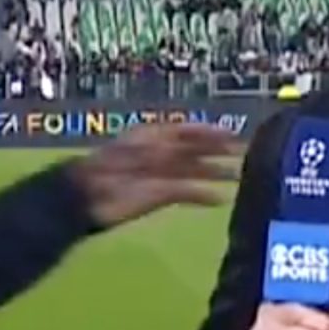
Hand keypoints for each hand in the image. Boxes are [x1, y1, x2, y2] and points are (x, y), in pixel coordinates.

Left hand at [67, 122, 237, 226]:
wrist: (83, 198)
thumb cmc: (110, 170)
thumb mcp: (140, 152)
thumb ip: (171, 151)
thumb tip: (191, 151)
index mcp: (153, 136)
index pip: (187, 130)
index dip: (210, 131)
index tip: (232, 134)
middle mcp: (160, 153)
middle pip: (195, 150)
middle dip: (219, 151)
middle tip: (245, 153)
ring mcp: (160, 174)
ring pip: (194, 171)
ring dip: (216, 172)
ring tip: (239, 177)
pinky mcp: (158, 195)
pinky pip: (186, 193)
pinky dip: (203, 195)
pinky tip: (219, 199)